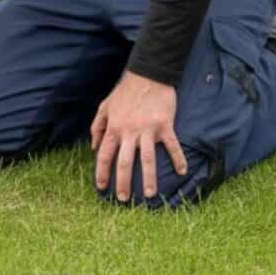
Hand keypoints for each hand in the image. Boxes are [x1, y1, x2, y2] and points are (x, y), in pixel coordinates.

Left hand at [90, 70, 186, 201]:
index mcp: (114, 127)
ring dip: (149, 178)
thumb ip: (97, 126)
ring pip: (147, 159)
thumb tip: (93, 147)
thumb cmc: (125, 92)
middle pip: (124, 162)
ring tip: (150, 195)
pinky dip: (178, 158)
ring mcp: (147, 129)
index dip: (102, 172)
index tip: (101, 187)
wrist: (148, 75)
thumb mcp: (105, 106)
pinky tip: (182, 171)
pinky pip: (172, 145)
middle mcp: (129, 131)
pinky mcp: (164, 125)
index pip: (105, 155)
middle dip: (123, 182)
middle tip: (123, 199)